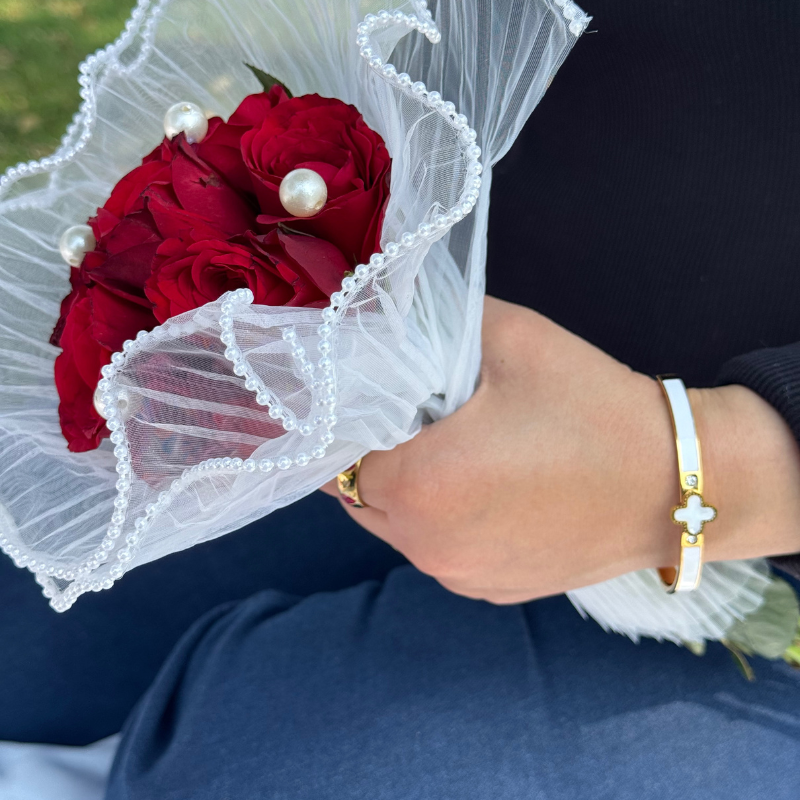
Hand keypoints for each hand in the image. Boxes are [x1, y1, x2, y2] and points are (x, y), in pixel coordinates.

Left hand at [322, 297, 799, 602]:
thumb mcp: (511, 339)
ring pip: (398, 529)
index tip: (381, 396)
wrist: (676, 484)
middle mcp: (426, 546)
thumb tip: (395, 313)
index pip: (342, 452)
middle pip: (362, 496)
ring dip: (408, 492)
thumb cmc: (592, 410)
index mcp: (418, 485)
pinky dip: (444, 523)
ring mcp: (460, 576)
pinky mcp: (492, 591)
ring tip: (459, 453)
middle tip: (417, 419)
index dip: (353, 419)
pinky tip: (488, 491)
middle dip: (375, 455)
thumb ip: (437, 320)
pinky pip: (440, 552)